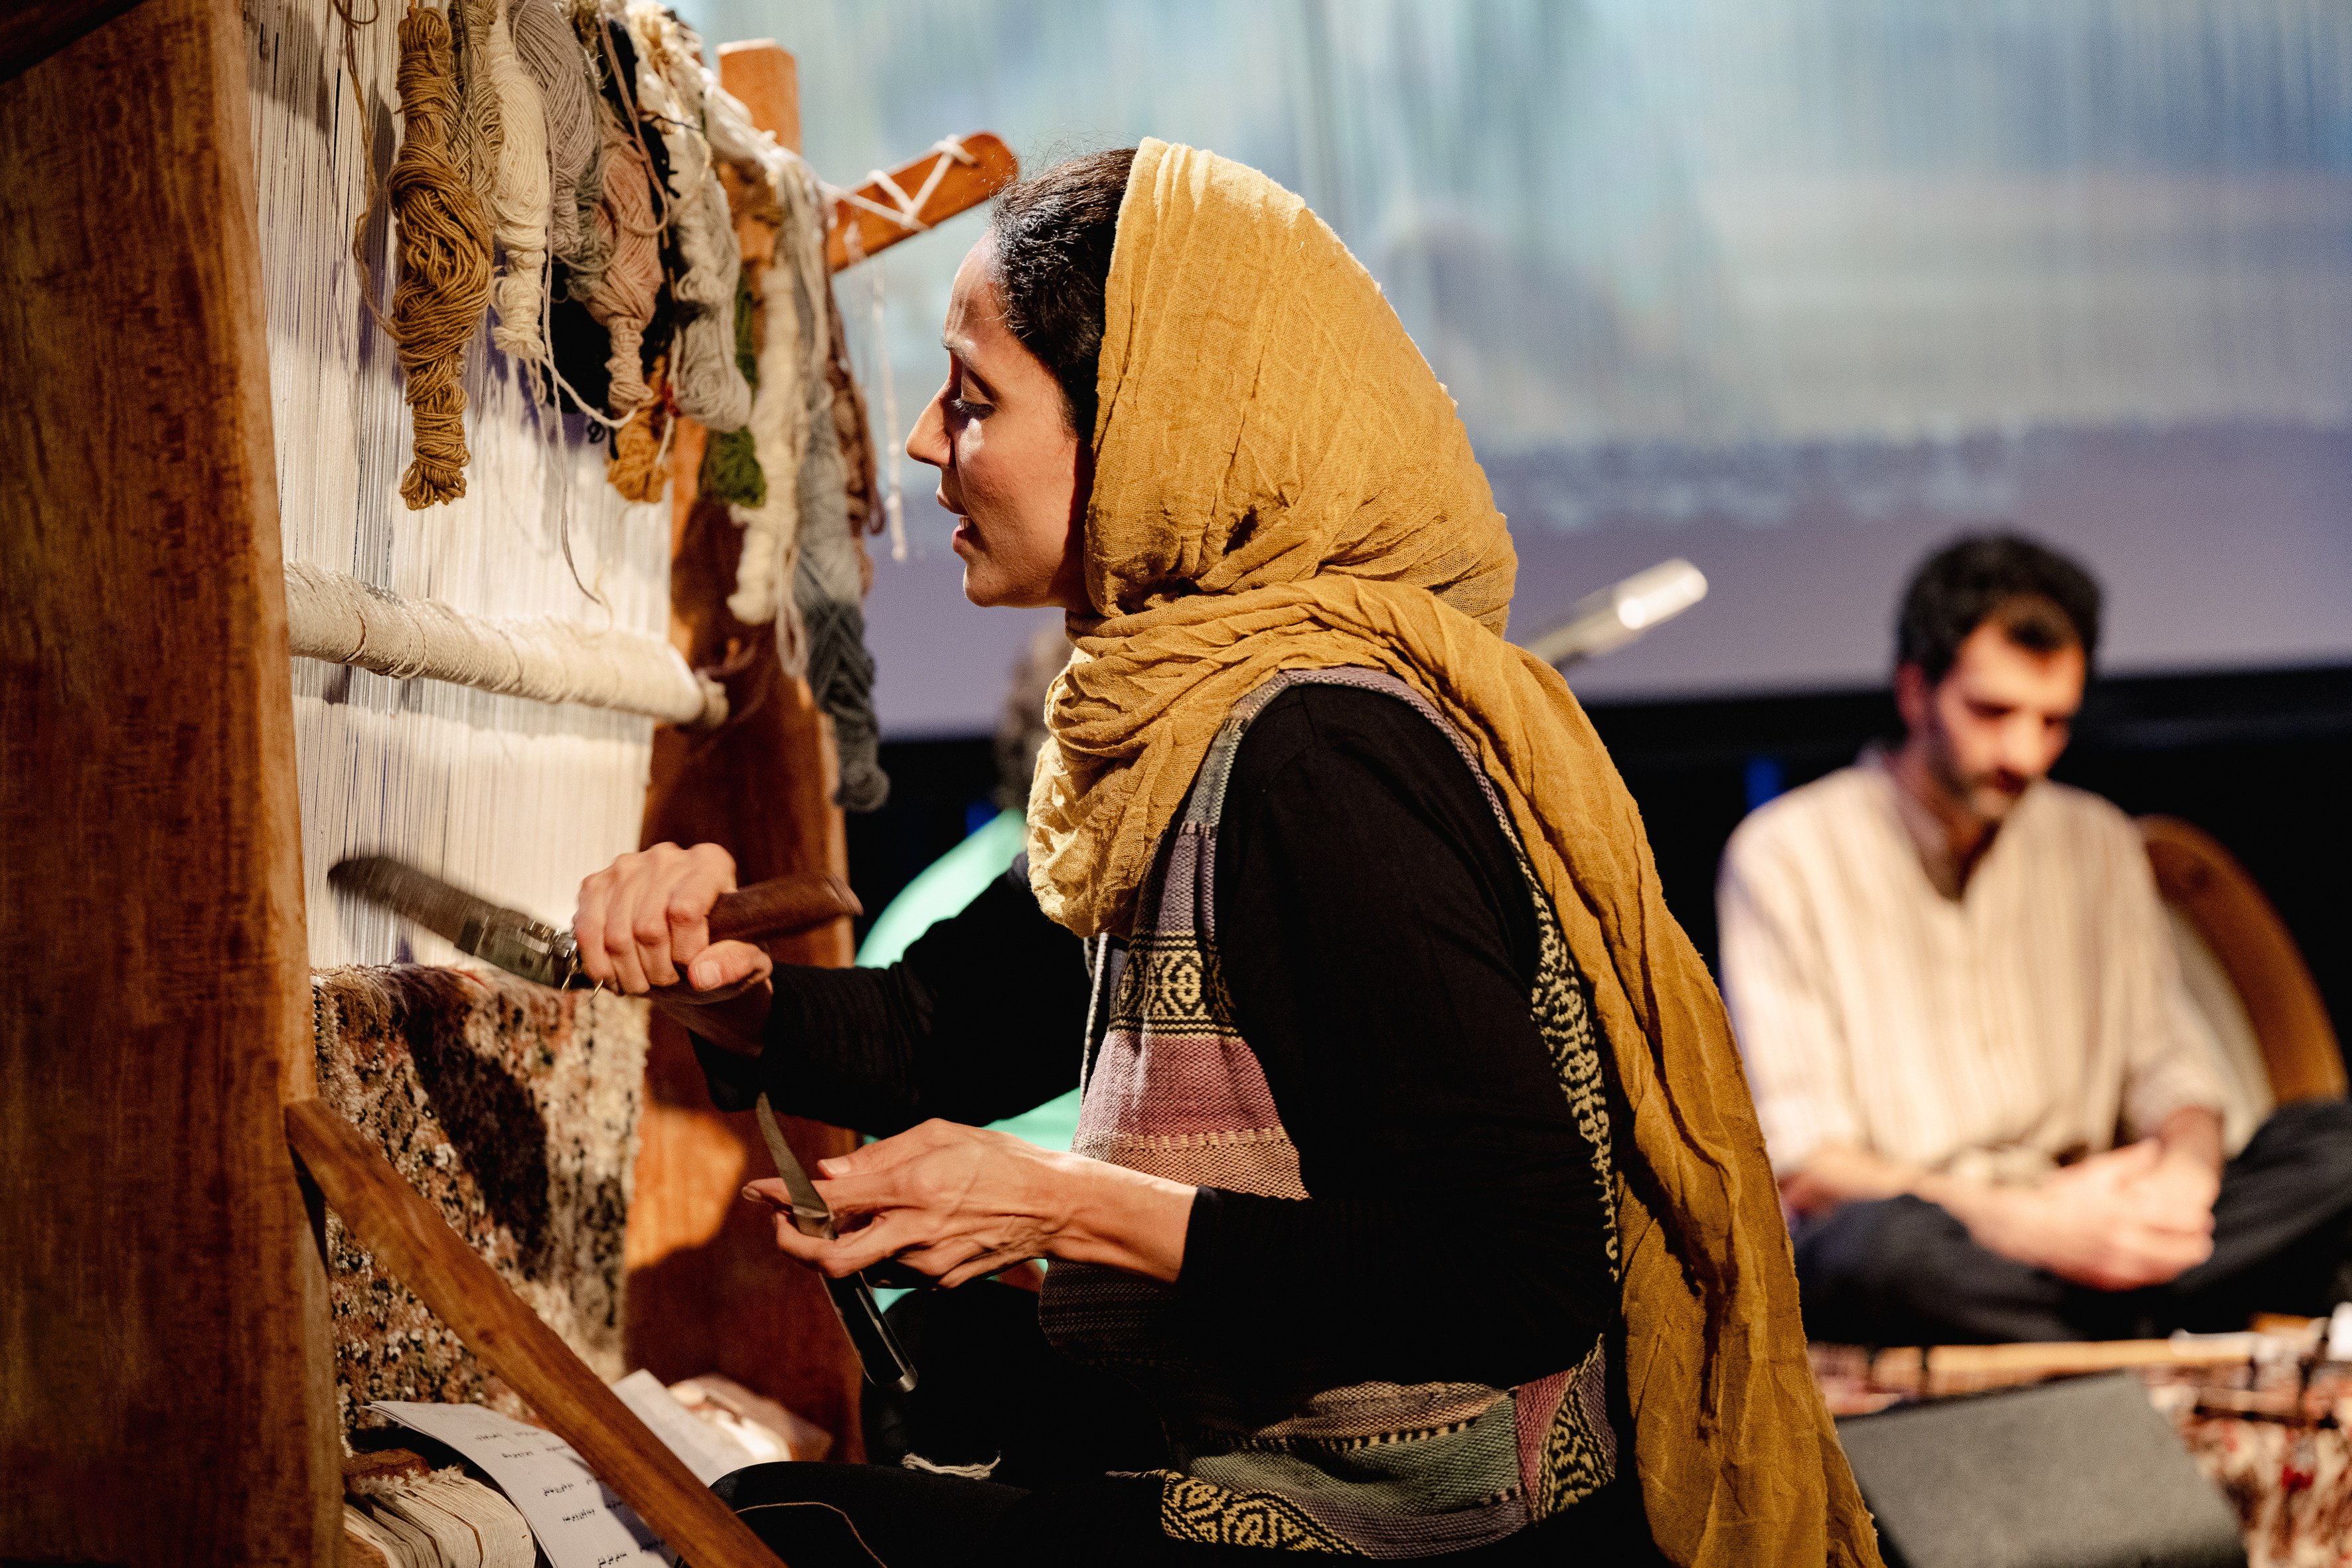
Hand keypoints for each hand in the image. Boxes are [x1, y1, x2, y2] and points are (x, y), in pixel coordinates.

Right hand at [573, 841, 773, 997]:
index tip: (693, 968)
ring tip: (646, 982)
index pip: (684, 911)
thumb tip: (701, 974)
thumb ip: (735, 965)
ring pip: (615, 934)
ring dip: (629, 973)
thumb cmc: (720, 952)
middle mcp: (667, 856)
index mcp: (710, 863)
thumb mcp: (745, 962)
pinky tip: (615, 977)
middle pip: (648, 926)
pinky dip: (599, 965)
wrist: (689, 951)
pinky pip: (586, 931)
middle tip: (668, 982)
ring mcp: (626, 867)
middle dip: (657, 970)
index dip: (685, 953)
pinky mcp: (595, 885)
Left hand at [741, 1119, 1193, 1288]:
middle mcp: (915, 1232)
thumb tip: (831, 1173)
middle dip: (794, 1247)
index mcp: (912, 1187)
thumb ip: (879, 1156)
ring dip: (845, 1246)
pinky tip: (902, 1228)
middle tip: (783, 1224)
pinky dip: (884, 1252)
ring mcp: (928, 1265)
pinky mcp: (942, 1283)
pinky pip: (895, 1273)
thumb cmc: (999, 1159)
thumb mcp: (939, 1135)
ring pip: (861, 1268)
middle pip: (831, 1261)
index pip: (830, 1201)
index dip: (783, 1200)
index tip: (756, 1193)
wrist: (1055, 1206)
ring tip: (858, 1216)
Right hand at [1968, 1142, 2214, 1290]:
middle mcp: (2122, 1241)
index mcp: (2124, 1211)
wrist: (2027, 1227)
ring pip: (2160, 1270)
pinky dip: (2154, 1276)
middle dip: (2194, 1246)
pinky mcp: (2102, 1278)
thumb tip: (2156, 1148)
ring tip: (2189, 1257)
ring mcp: (2113, 1263)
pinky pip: (2138, 1281)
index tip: (2203, 1218)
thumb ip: (2129, 1162)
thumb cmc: (2061, 1196)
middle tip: (2203, 1241)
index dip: (2194, 1220)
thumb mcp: (2095, 1171)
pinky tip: (2158, 1270)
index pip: (2174, 1220)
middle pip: (2174, 1251)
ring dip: (2179, 1264)